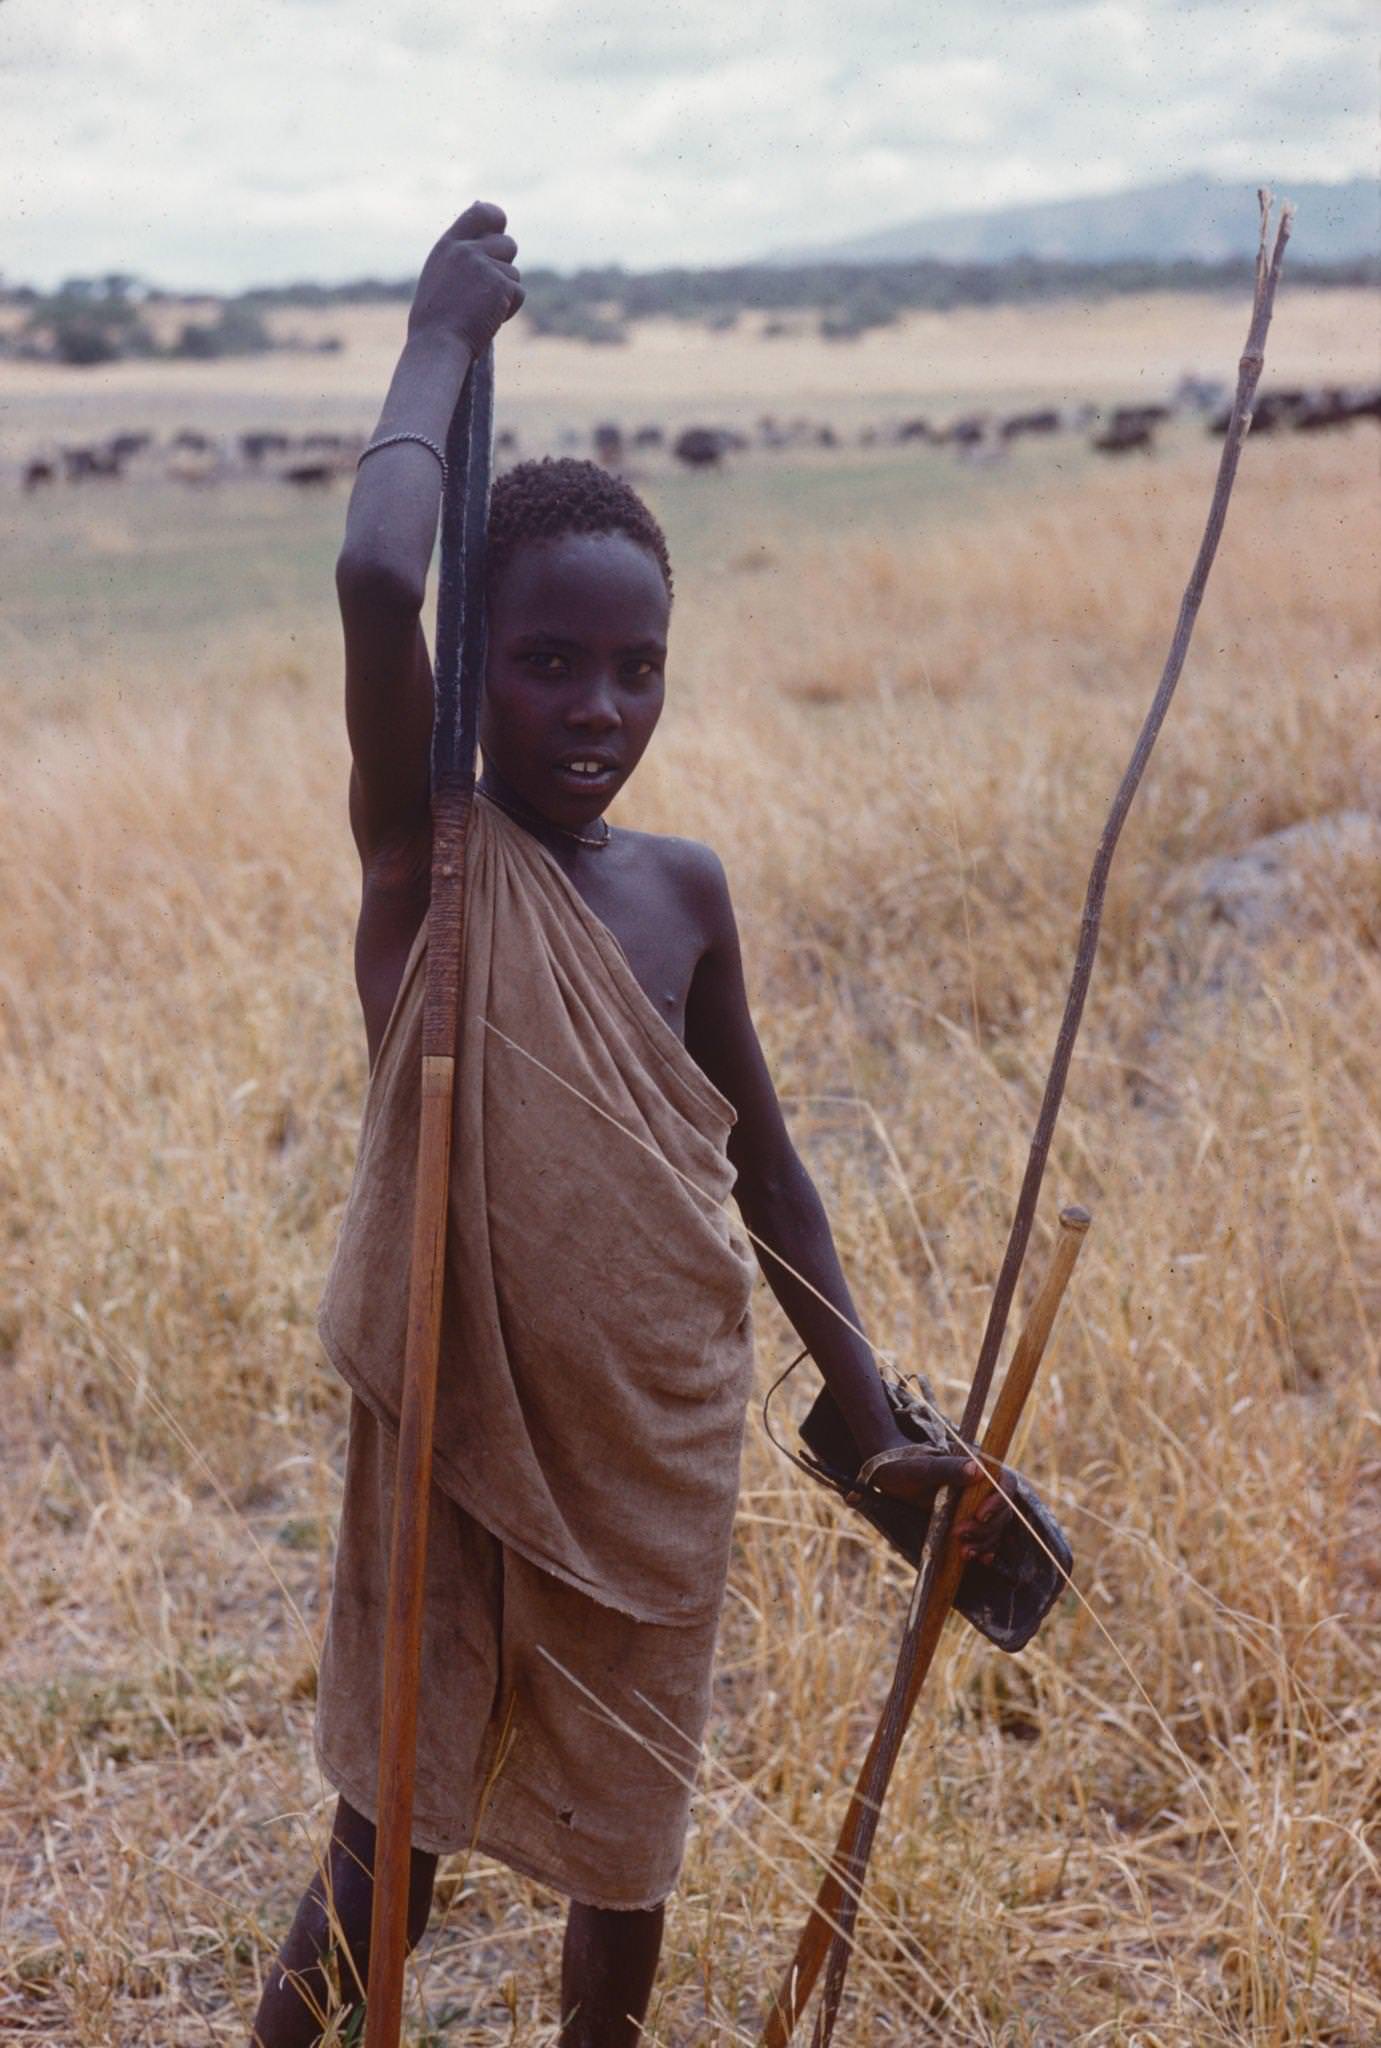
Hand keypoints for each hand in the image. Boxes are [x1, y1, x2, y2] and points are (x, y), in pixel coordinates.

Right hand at [408, 200, 524, 356]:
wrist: (437, 344)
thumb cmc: (436, 320)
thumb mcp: (441, 276)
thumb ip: (460, 254)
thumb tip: (486, 227)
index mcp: (448, 245)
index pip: (481, 213)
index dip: (497, 219)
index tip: (500, 229)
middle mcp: (467, 249)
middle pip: (508, 244)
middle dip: (506, 266)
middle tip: (490, 290)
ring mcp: (484, 265)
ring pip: (514, 273)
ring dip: (505, 294)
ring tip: (481, 310)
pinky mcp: (500, 284)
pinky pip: (519, 293)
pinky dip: (510, 309)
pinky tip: (489, 319)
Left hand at [861, 1447, 1015, 1564]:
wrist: (890, 1477)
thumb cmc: (905, 1467)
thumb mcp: (924, 1469)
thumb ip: (950, 1468)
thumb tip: (978, 1470)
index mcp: (978, 1466)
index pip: (1005, 1483)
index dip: (999, 1501)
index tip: (979, 1515)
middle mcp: (983, 1486)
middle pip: (1003, 1510)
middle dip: (986, 1528)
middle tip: (960, 1535)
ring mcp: (977, 1504)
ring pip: (995, 1526)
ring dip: (984, 1541)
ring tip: (964, 1552)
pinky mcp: (969, 1520)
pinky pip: (987, 1537)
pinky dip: (985, 1548)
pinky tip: (980, 1559)